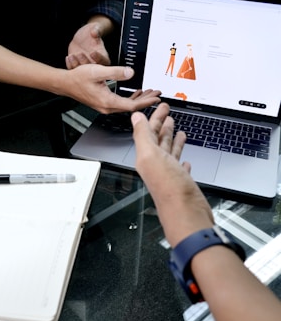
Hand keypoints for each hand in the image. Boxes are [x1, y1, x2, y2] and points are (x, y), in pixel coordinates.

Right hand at [61, 64, 160, 113]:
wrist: (65, 83)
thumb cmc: (78, 78)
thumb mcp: (98, 71)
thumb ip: (116, 72)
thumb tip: (130, 73)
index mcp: (108, 101)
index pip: (132, 105)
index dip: (146, 102)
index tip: (156, 98)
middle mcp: (107, 107)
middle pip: (132, 106)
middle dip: (146, 100)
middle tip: (157, 94)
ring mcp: (105, 106)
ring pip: (127, 105)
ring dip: (139, 99)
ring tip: (150, 92)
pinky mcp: (104, 103)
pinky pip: (121, 103)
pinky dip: (130, 98)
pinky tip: (136, 92)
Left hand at [66, 23, 110, 68]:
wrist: (83, 37)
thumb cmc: (92, 32)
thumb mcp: (96, 28)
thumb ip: (97, 30)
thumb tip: (94, 32)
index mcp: (103, 56)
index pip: (104, 61)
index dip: (98, 58)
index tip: (92, 52)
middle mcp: (95, 64)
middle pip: (92, 69)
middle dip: (85, 62)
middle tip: (80, 53)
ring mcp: (86, 66)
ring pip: (81, 71)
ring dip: (76, 64)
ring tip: (72, 55)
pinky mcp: (77, 66)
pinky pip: (74, 69)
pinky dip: (70, 65)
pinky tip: (69, 57)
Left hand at [131, 103, 213, 245]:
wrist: (186, 215)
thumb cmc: (170, 189)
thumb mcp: (151, 156)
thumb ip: (142, 136)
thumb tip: (135, 118)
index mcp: (147, 157)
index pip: (149, 132)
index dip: (154, 117)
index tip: (160, 105)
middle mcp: (156, 165)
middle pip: (158, 140)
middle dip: (162, 124)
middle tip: (167, 111)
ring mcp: (169, 174)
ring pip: (169, 151)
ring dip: (171, 139)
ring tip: (176, 128)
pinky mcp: (181, 182)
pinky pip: (179, 166)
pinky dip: (181, 158)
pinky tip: (184, 157)